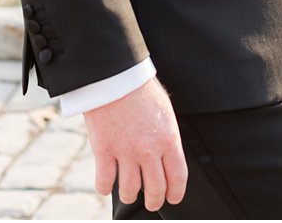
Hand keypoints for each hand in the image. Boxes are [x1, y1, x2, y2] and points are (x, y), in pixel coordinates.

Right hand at [82, 78, 185, 211]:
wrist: (116, 78)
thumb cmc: (142, 92)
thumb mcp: (165, 113)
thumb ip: (167, 137)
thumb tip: (168, 156)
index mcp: (169, 140)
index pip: (177, 177)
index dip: (176, 193)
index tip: (173, 198)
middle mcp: (149, 151)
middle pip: (155, 189)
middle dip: (155, 201)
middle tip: (153, 202)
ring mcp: (125, 153)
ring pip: (130, 191)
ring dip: (130, 195)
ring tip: (130, 192)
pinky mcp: (104, 151)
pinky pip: (104, 182)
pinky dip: (105, 188)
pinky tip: (107, 185)